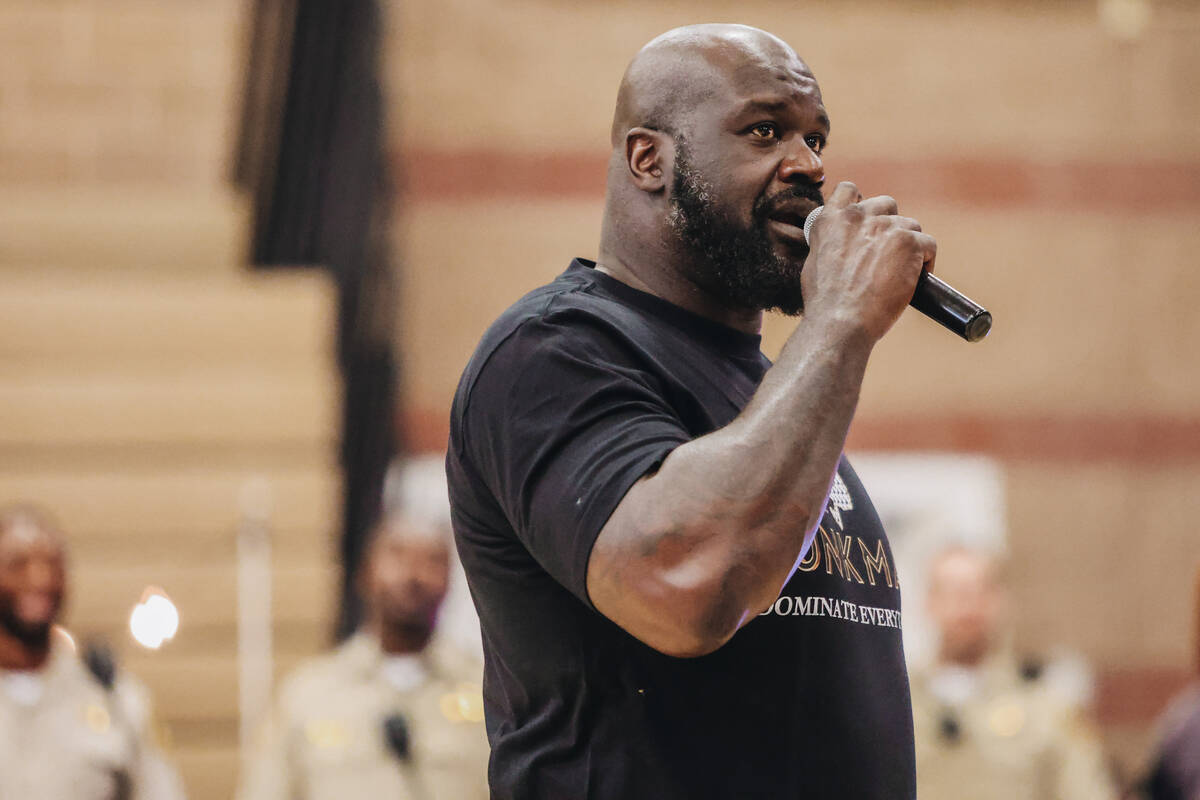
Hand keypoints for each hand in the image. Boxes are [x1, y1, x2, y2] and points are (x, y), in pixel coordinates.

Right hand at [801, 181, 936, 343]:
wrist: (841, 321)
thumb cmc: (825, 302)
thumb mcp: (815, 263)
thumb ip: (829, 243)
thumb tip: (840, 245)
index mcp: (830, 219)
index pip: (848, 190)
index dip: (861, 203)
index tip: (867, 221)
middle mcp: (858, 216)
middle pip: (887, 205)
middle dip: (890, 225)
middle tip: (887, 253)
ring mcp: (886, 227)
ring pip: (911, 226)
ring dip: (909, 246)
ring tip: (903, 271)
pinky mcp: (909, 242)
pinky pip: (928, 244)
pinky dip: (926, 261)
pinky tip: (917, 278)